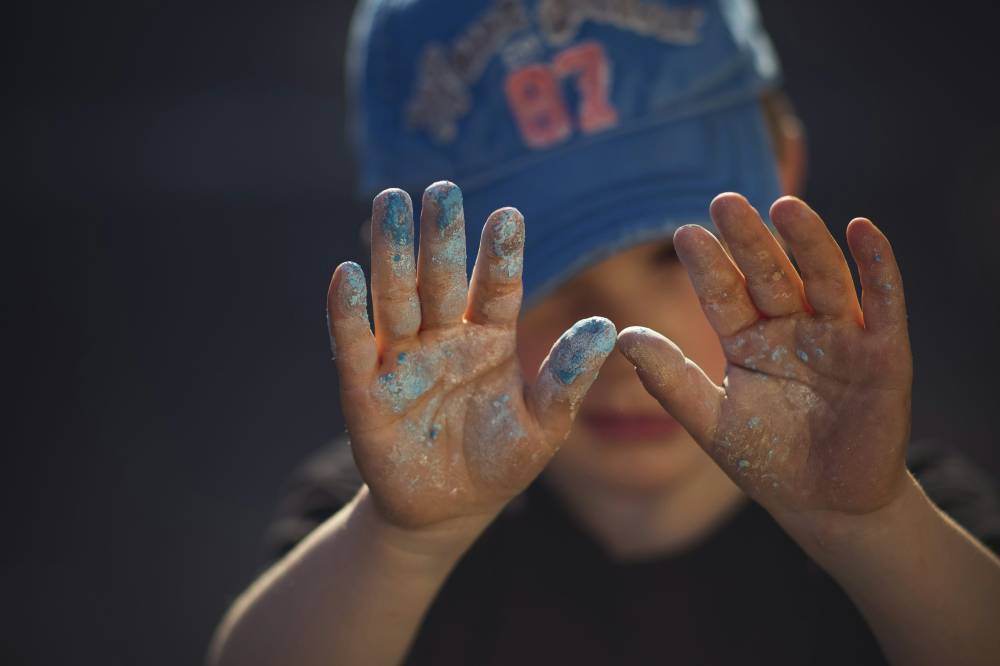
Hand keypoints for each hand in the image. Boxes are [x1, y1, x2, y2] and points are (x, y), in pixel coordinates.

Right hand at [327, 183, 615, 530]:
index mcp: (489, 339)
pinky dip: (348, 313)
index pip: (496, 287)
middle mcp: (443, 338)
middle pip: (439, 279)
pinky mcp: (364, 392)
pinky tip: (346, 274)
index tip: (510, 215)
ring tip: (391, 203)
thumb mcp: (544, 425)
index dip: (501, 254)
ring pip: (396, 298)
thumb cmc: (501, 462)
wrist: (448, 511)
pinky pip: (353, 347)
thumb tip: (607, 328)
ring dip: (391, 253)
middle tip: (441, 190)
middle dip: (440, 236)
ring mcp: (401, 361)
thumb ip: (567, 378)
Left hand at [619, 194, 911, 522]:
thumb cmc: (767, 461)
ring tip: (783, 206)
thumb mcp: (712, 422)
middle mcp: (792, 329)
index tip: (684, 234)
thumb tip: (622, 334)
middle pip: (770, 275)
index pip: (725, 295)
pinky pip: (882, 303)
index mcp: (749, 341)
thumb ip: (671, 380)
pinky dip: (877, 267)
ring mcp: (838, 337)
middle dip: (749, 240)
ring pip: (822, 277)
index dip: (708, 266)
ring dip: (806, 241)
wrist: (826, 505)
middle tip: (724, 201)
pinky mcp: (884, 354)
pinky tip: (860, 229)